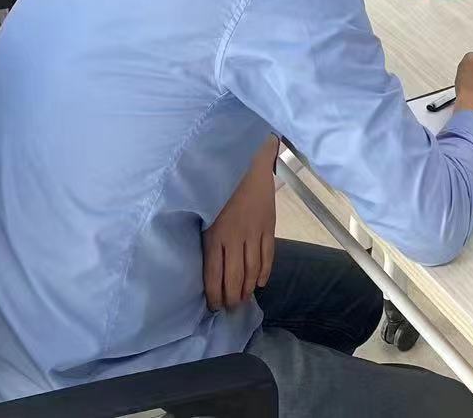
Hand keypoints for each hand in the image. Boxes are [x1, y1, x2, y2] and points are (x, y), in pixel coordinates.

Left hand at [202, 146, 277, 311]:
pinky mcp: (269, 227)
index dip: (214, 294)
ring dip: (247, 288)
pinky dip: (264, 272)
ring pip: (252, 269)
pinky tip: (259, 283)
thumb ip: (206, 239)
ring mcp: (254, 232)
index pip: (213, 274)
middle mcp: (234, 237)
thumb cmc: (218, 190)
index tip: (214, 307)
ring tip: (244, 299)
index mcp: (214, 235)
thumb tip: (205, 266)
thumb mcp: (204, 214)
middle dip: (232, 297)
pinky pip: (268, 255)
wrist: (246, 165)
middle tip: (230, 308)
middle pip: (234, 276)